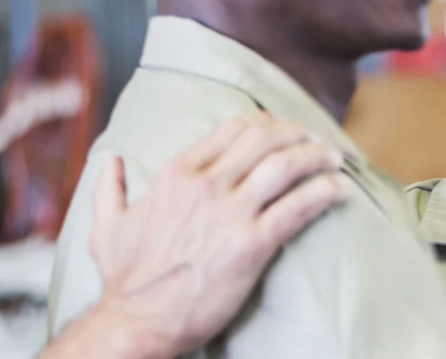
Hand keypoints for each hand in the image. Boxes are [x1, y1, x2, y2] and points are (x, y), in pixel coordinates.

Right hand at [49, 112, 347, 358]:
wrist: (136, 322)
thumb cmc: (124, 279)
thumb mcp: (106, 227)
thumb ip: (108, 189)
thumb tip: (108, 160)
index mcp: (176, 174)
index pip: (232, 129)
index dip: (266, 124)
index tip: (283, 129)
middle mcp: (205, 185)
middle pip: (265, 140)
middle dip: (298, 135)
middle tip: (317, 142)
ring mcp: (229, 214)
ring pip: (285, 167)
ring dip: (317, 158)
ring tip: (335, 161)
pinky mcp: (251, 245)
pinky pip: (298, 207)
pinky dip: (325, 193)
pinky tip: (340, 191)